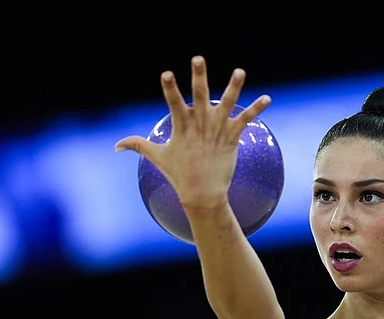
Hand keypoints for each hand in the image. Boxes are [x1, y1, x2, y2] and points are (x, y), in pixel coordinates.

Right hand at [115, 56, 270, 209]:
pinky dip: (256, 110)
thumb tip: (116, 145)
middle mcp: (200, 125)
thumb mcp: (157, 158)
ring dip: (234, 87)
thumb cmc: (179, 175)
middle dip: (198, 77)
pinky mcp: (231, 138)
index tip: (167, 73)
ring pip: (227, 104)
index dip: (170, 88)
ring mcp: (216, 131)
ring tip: (240, 71)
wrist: (203, 195)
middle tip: (198, 59)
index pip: (173, 103)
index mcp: (181, 127)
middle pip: (200, 96)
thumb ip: (138, 145)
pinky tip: (267, 99)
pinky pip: (245, 121)